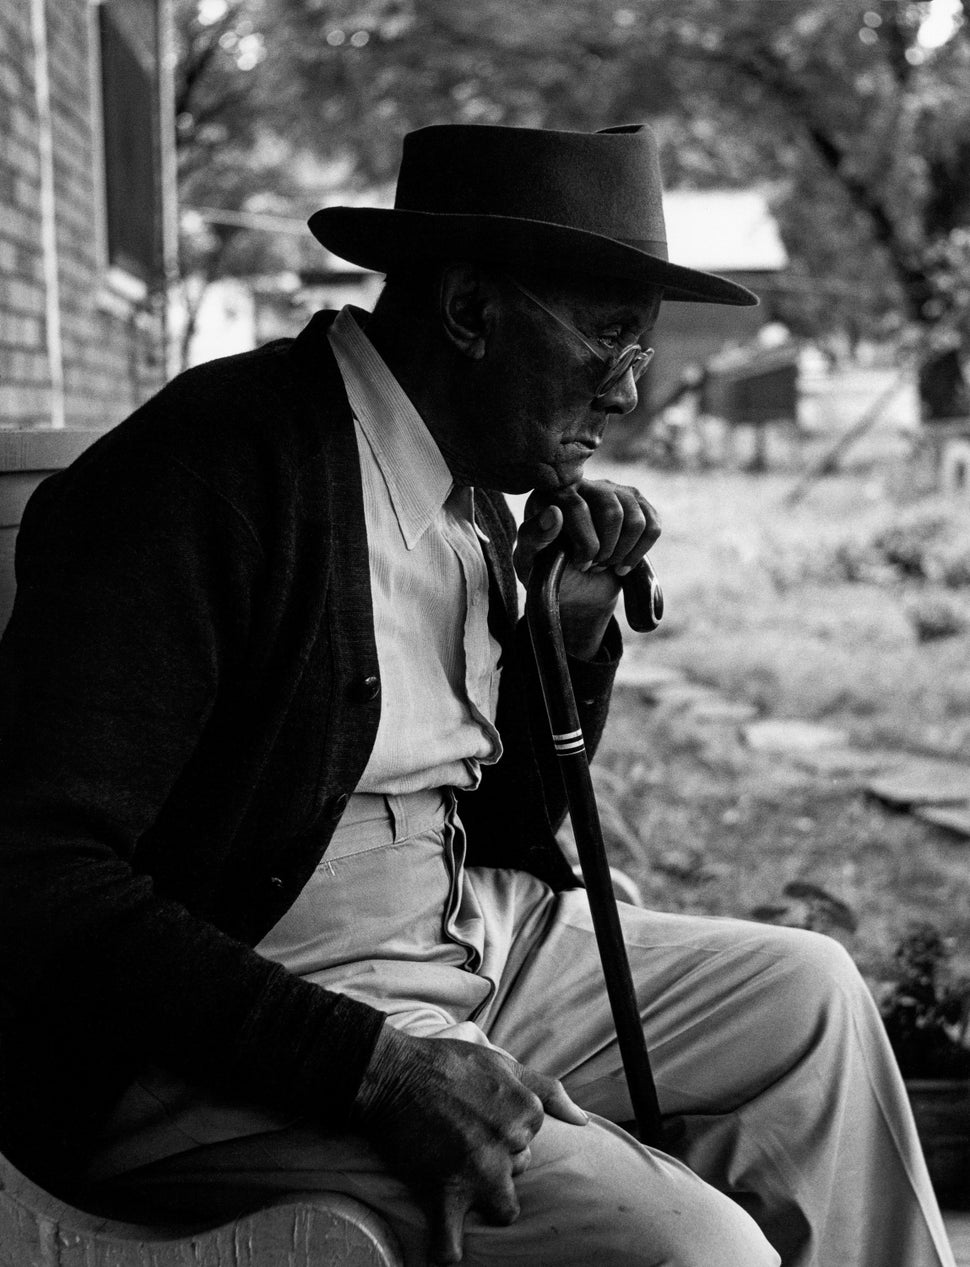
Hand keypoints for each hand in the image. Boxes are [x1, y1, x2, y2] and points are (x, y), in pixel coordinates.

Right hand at [352, 1025, 587, 1263]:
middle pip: (517, 1171)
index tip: (481, 1119)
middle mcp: (508, 1143)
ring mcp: (477, 1171)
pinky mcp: (443, 1193)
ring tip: (460, 1177)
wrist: (392, 1073)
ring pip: (503, 1208)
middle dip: (496, 1161)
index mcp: (525, 1111)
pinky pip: (451, 1242)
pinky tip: (445, 1246)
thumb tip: (581, 1120)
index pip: (531, 1138)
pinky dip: (447, 1249)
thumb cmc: (446, 1064)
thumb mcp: (502, 1063)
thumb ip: (547, 1089)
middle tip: (463, 1140)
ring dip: (485, 1199)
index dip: (506, 1131)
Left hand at [513, 479, 660, 658]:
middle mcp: (583, 484)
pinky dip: (640, 551)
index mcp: (552, 493)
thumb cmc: (547, 570)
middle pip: (612, 511)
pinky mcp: (636, 506)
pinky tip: (623, 563)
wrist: (574, 588)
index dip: (585, 542)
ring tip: (605, 563)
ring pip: (634, 519)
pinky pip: (652, 524)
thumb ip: (534, 536)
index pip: (577, 506)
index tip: (579, 563)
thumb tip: (553, 513)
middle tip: (591, 565)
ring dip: (622, 551)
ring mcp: (612, 491)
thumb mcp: (529, 560)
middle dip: (605, 549)